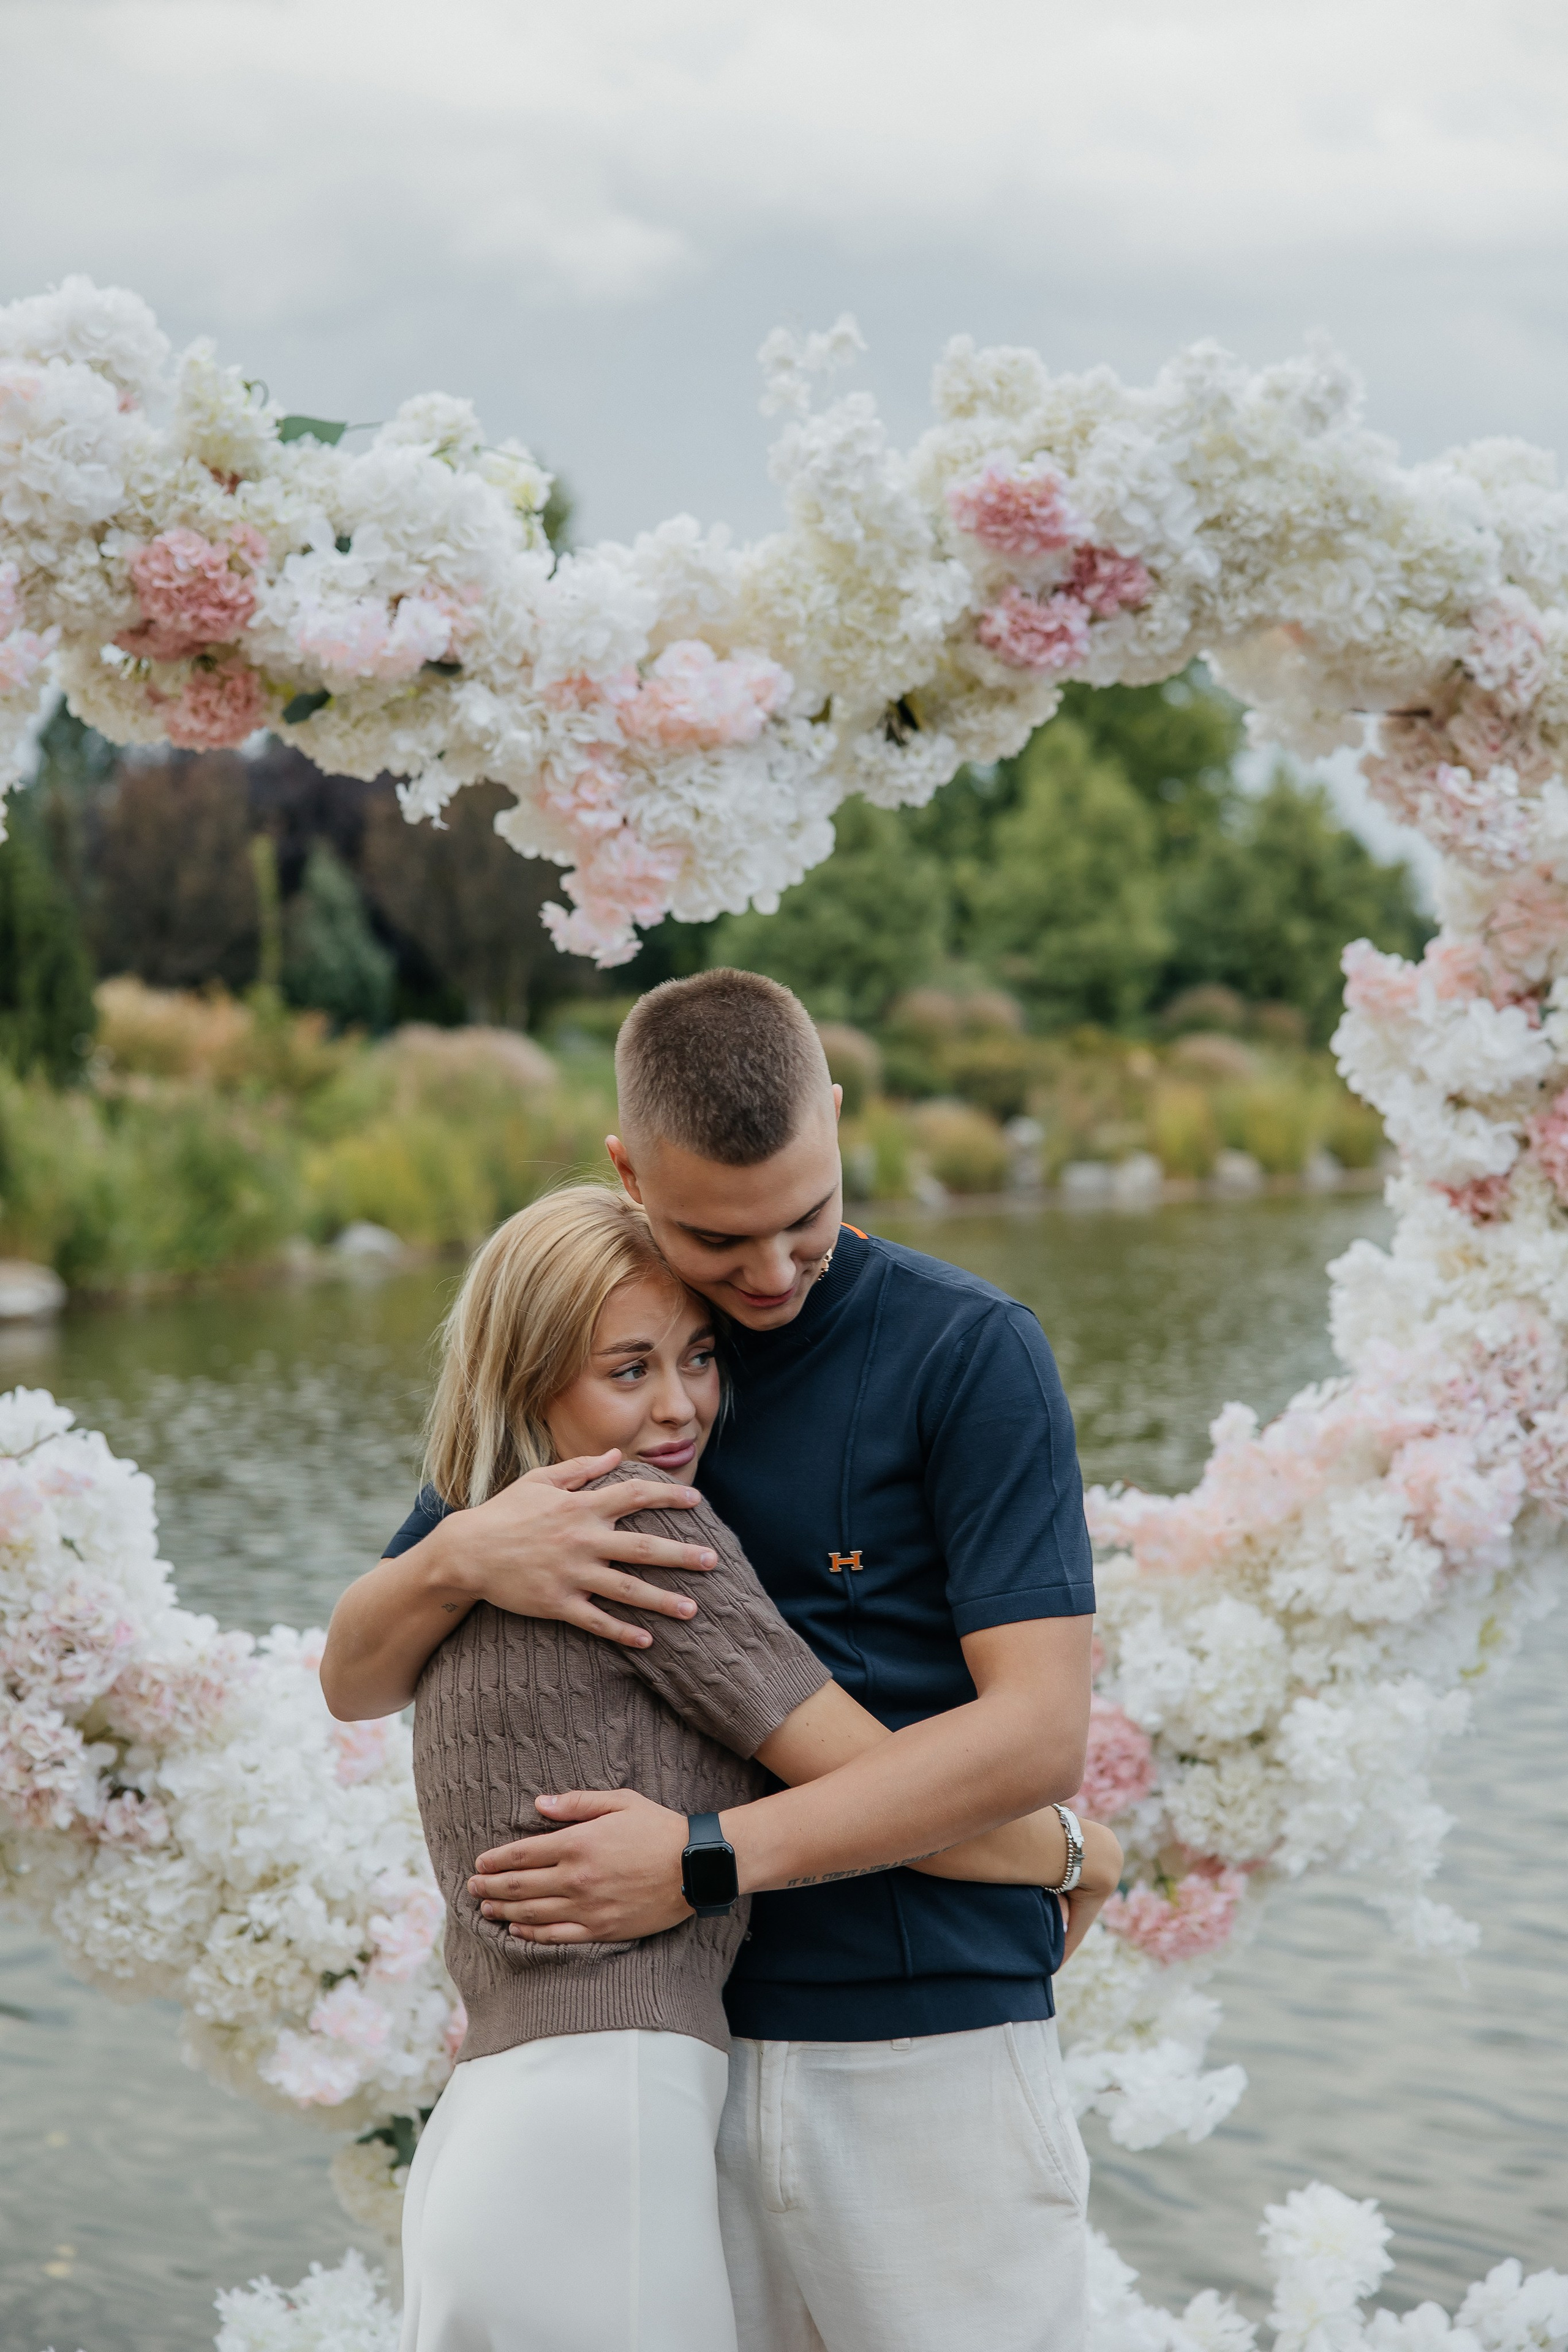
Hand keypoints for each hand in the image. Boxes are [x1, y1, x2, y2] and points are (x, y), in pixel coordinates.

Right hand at [442, 1453, 716, 1647]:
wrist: (465, 1551)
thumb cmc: (504, 1512)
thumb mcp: (539, 1481)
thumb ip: (581, 1470)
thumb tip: (615, 1455)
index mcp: (581, 1507)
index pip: (635, 1496)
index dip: (669, 1496)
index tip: (697, 1500)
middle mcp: (582, 1540)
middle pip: (643, 1547)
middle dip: (682, 1555)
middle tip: (713, 1560)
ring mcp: (571, 1574)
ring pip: (627, 1589)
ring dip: (662, 1600)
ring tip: (694, 1609)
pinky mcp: (557, 1603)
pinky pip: (596, 1621)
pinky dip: (623, 1632)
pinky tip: (648, 1641)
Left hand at [470, 1789, 692, 1942]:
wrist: (695, 1866)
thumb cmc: (658, 1829)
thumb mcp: (619, 1802)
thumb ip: (577, 1803)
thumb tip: (539, 1803)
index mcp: (579, 1843)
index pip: (523, 1854)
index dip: (496, 1859)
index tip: (480, 1861)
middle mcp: (576, 1877)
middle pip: (519, 1885)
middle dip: (490, 1885)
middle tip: (472, 1886)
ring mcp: (587, 1907)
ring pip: (532, 1912)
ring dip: (503, 1910)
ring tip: (484, 1907)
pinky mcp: (601, 1929)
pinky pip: (556, 1935)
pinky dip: (531, 1933)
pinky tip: (517, 1929)